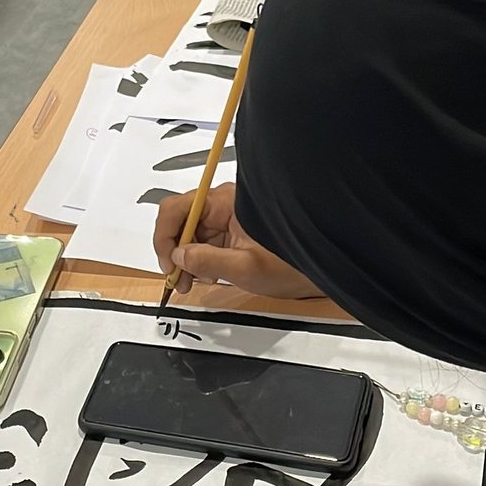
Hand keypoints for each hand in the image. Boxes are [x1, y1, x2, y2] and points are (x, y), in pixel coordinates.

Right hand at [153, 180, 319, 298]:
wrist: (320, 265)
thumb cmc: (293, 262)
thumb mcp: (245, 268)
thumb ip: (207, 261)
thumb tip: (179, 258)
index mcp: (225, 203)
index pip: (176, 209)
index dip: (164, 237)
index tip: (167, 263)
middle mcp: (222, 205)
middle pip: (181, 222)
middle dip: (174, 252)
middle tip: (178, 280)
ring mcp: (227, 218)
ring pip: (190, 234)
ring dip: (185, 259)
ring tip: (190, 283)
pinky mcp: (232, 231)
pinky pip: (205, 242)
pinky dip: (199, 259)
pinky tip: (206, 276)